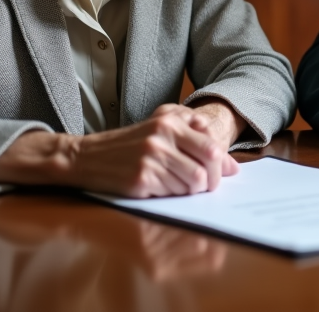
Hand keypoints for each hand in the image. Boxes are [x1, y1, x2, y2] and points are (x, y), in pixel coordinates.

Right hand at [0, 101, 243, 196]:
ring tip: (175, 185)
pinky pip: (172, 194)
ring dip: (189, 190)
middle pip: (207, 167)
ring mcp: (150, 159)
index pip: (212, 148)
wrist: (86, 157)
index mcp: (170, 121)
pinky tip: (158, 188)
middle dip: (211, 182)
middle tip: (203, 186)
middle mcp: (161, 137)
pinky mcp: (140, 179)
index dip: (221, 167)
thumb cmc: (129, 144)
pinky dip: (171, 195)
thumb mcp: (161, 127)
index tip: (219, 175)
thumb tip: (232, 166)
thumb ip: (197, 137)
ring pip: (192, 184)